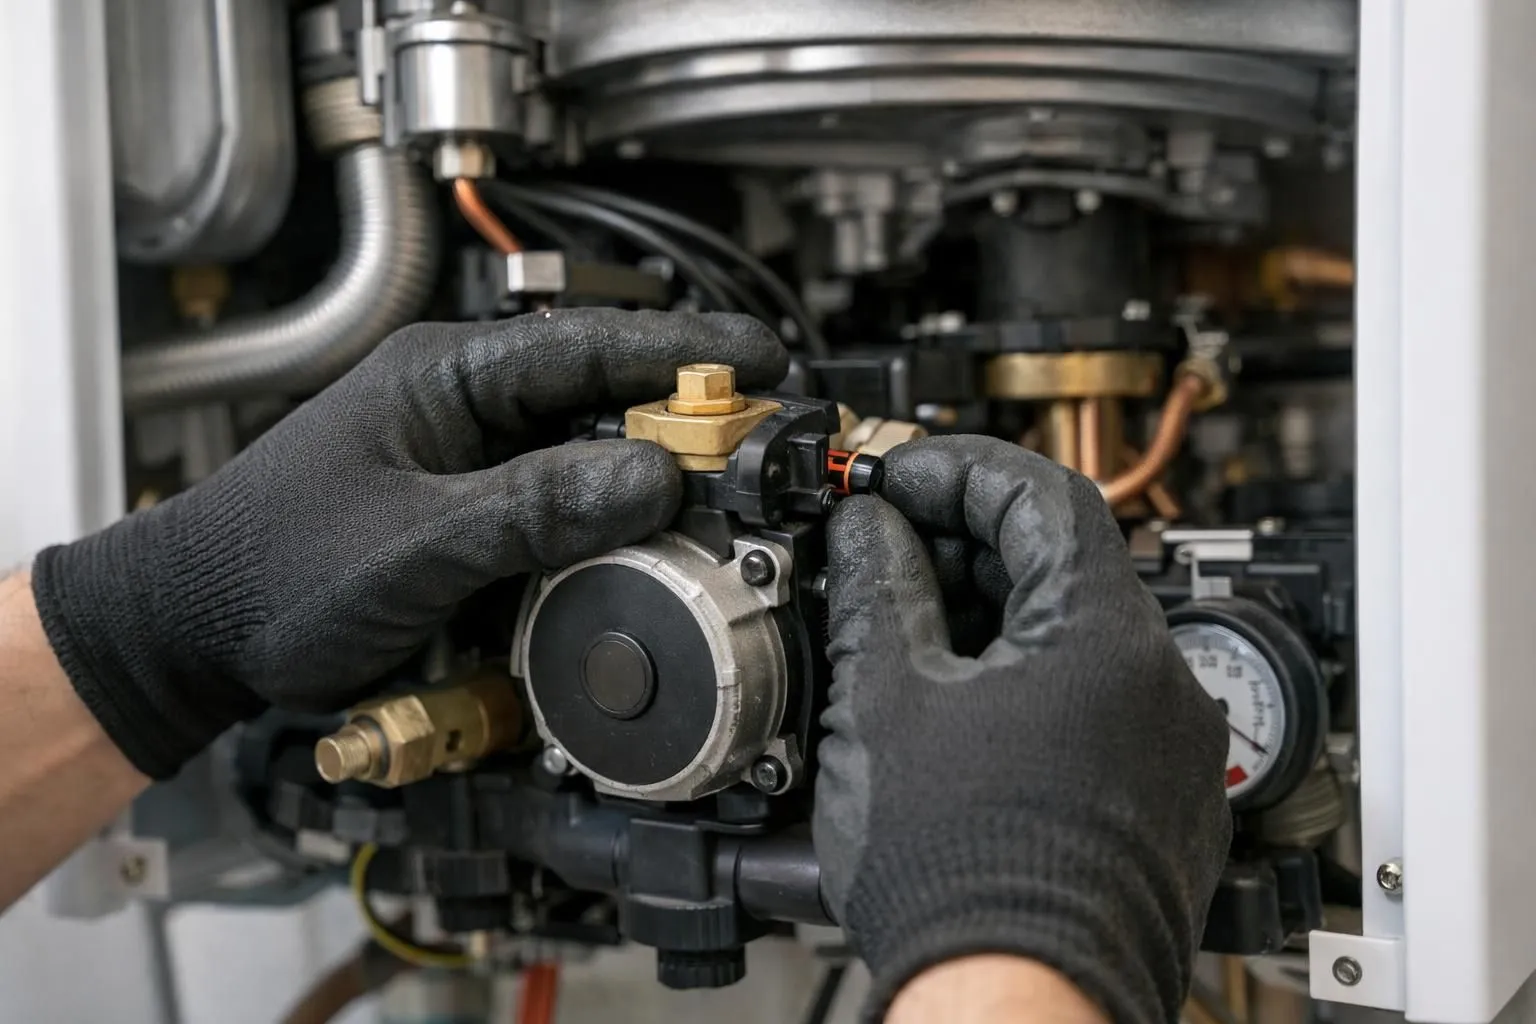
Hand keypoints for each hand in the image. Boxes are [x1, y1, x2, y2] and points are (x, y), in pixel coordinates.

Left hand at [33, 309, 786, 779]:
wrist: (194, 631)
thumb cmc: (269, 571)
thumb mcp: (414, 543)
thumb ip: (533, 508)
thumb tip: (650, 478)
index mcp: (443, 375)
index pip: (586, 345)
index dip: (683, 353)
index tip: (761, 362)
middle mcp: (462, 404)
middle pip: (600, 394)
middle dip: (682, 415)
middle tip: (761, 440)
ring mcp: (467, 458)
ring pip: (585, 450)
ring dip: (649, 472)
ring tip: (722, 492)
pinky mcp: (471, 511)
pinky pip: (559, 502)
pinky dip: (607, 519)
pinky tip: (644, 543)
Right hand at [814, 436, 1230, 1023]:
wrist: (1019, 1000)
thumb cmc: (962, 875)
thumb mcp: (887, 699)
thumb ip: (881, 588)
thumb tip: (873, 531)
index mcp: (1105, 637)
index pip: (1041, 495)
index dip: (957, 470)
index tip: (899, 477)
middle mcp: (1162, 685)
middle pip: (1065, 562)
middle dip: (965, 542)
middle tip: (887, 548)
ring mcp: (1172, 750)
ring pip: (1080, 637)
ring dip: (993, 614)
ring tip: (907, 630)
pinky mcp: (1162, 805)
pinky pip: (1097, 705)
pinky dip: (1029, 681)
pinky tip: (958, 704)